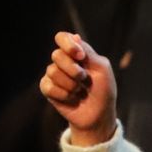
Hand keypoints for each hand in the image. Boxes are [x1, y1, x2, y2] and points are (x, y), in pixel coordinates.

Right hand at [40, 31, 117, 146]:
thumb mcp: (102, 69)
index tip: (80, 56)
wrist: (98, 115)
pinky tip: (71, 98)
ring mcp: (54, 75)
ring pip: (52, 71)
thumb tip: (75, 36)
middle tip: (84, 79)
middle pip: (56, 55)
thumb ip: (88, 52)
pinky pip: (48, 86)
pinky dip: (64, 94)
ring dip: (71, 84)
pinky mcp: (48, 89)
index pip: (62, 38)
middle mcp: (63, 61)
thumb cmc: (103, 91)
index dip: (68, 45)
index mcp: (76, 53)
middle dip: (73, 69)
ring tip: (79, 91)